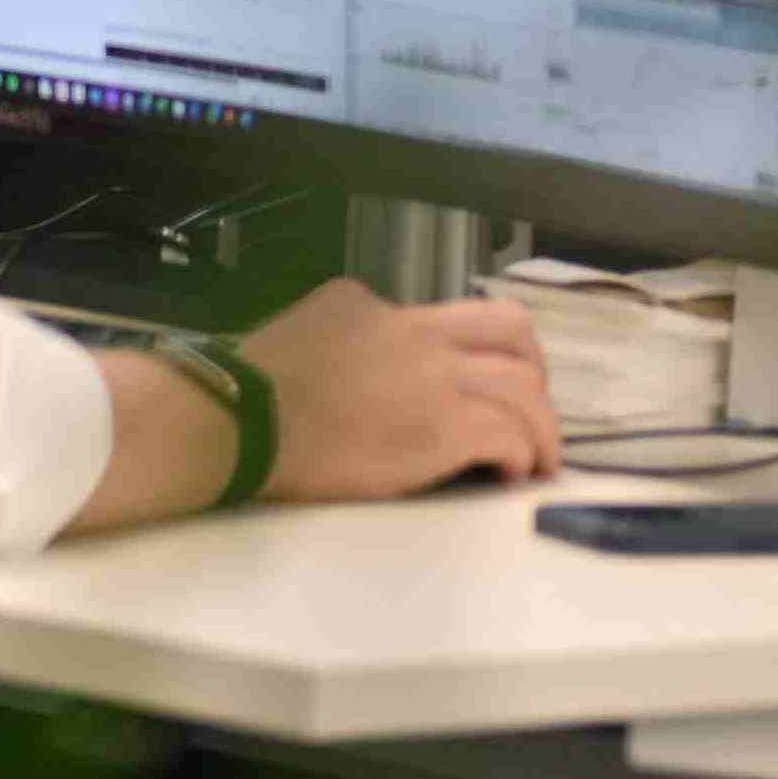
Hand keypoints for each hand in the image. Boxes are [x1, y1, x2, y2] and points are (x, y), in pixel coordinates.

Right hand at [238, 279, 562, 502]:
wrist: (237, 421)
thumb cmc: (244, 390)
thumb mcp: (296, 334)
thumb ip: (337, 340)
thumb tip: (351, 365)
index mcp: (369, 304)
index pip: (438, 316)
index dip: (461, 352)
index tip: (460, 384)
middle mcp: (416, 330)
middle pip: (509, 328)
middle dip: (530, 367)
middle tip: (526, 406)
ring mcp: (437, 376)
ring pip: (524, 387)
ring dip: (540, 425)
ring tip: (536, 457)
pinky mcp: (447, 427)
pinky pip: (510, 435)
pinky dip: (520, 455)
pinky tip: (509, 474)